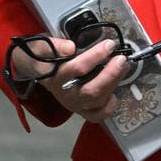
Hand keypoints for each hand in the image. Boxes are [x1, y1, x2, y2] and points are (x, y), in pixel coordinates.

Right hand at [11, 36, 125, 121]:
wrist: (37, 70)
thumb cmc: (43, 57)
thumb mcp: (43, 46)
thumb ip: (55, 46)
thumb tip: (71, 48)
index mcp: (54, 77)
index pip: (77, 69)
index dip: (95, 56)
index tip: (109, 44)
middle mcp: (65, 94)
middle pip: (91, 90)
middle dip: (110, 74)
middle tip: (121, 59)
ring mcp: (74, 104)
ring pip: (97, 101)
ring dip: (113, 84)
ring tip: (123, 67)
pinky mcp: (81, 110)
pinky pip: (97, 115)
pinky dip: (109, 106)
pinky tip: (114, 91)